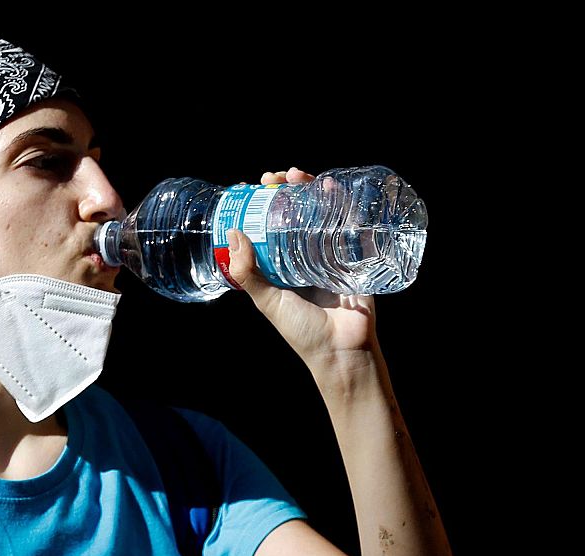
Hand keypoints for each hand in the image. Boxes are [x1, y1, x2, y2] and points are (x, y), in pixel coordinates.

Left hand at [224, 167, 378, 376]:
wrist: (342, 350)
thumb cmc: (303, 332)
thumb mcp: (268, 302)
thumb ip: (248, 273)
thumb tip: (232, 234)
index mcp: (281, 266)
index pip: (267, 227)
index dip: (259, 207)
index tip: (248, 189)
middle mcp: (303, 256)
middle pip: (292, 213)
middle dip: (282, 191)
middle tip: (272, 179)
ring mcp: (328, 253)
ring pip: (317, 212)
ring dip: (307, 189)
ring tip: (296, 175)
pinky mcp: (351, 254)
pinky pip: (346, 222)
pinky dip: (339, 201)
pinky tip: (328, 185)